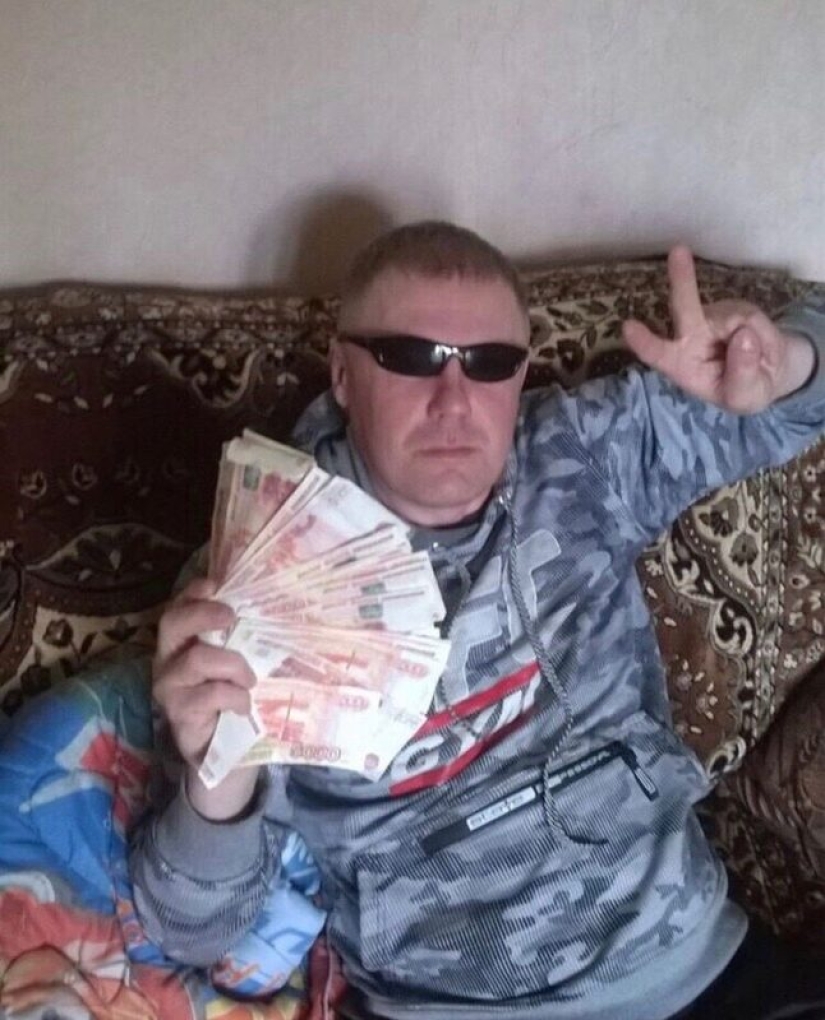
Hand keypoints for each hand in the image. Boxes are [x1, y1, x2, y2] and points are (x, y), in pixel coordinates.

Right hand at [154, 577, 259, 817]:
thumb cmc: (234, 697)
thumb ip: (242, 638)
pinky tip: (245, 705)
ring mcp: (170, 688)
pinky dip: (233, 696)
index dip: (193, 592)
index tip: (216, 583)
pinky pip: (207, 695)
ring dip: (232, 665)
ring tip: (250, 679)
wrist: (226, 753)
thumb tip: (278, 606)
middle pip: (172, 623)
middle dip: (204, 614)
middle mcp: (168, 660)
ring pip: (196, 660)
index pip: (178, 606)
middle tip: (232, 617)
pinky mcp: (179, 715)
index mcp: (182, 642)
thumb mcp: (238, 663)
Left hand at [622, 245, 814, 413]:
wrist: (768, 373)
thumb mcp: (745, 397)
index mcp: (681, 366)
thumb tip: (743, 335)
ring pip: (735, 319)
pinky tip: (760, 345)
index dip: (644, 342)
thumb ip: (743, 374)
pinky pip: (753, 318)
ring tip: (759, 360)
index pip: (659, 355)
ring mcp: (711, 318)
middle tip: (679, 251)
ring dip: (756, 341)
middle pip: (684, 308)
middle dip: (682, 279)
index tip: (628, 327)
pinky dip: (765, 334)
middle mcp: (690, 337)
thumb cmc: (744, 390)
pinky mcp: (733, 307)